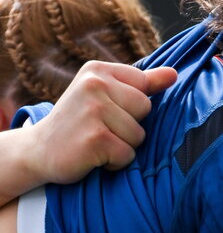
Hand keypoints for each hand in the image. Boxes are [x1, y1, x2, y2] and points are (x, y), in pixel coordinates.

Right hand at [24, 61, 176, 182]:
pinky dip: (114, 162)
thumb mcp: (105, 95)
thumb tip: (174, 74)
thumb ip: (141, 84)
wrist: (38, 151)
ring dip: (122, 146)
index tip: (106, 111)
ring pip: (139, 135)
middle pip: (145, 109)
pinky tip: (93, 156)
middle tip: (99, 129)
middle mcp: (94, 85)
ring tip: (96, 142)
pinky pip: (127, 154)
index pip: (144, 86)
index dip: (131, 107)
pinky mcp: (95, 139)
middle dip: (129, 126)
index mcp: (97, 70)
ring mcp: (93, 111)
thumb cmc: (78, 122)